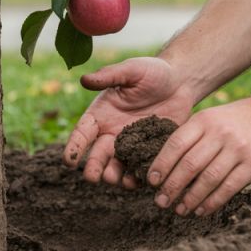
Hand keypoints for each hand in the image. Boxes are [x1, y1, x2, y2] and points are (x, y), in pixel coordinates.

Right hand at [63, 57, 194, 187]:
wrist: (181, 82)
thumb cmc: (153, 72)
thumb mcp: (132, 70)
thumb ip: (110, 75)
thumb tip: (84, 79)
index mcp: (101, 114)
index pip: (82, 133)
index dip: (74, 147)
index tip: (68, 161)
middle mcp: (112, 133)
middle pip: (97, 155)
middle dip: (93, 167)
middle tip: (92, 177)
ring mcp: (131, 146)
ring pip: (117, 166)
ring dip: (113, 175)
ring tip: (115, 180)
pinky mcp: (149, 152)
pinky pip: (141, 168)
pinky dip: (138, 177)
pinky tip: (139, 180)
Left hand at [147, 95, 250, 215]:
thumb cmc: (233, 121)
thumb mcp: (210, 118)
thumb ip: (190, 137)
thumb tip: (163, 167)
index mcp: (204, 120)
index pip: (176, 144)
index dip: (161, 165)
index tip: (151, 182)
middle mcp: (220, 133)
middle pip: (190, 164)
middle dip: (173, 186)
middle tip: (162, 201)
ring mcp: (238, 148)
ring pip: (208, 179)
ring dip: (191, 198)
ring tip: (180, 210)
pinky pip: (229, 187)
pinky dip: (213, 202)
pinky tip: (202, 210)